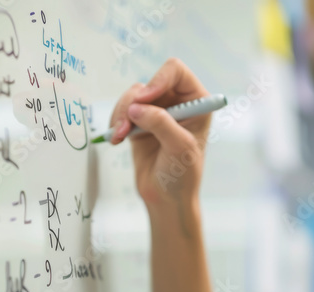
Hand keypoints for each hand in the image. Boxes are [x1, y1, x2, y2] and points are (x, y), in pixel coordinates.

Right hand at [108, 57, 211, 208]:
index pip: (176, 72)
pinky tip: (116, 139)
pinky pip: (122, 109)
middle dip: (134, 102)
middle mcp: (178, 103)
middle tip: (126, 126)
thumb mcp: (179, 148)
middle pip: (149, 83)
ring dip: (122, 113)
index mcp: (197, 103)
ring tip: (119, 136)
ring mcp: (158, 111)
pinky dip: (115, 121)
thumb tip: (136, 108)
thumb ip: (161, 124)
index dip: (158, 80)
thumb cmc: (183, 175)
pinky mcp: (140, 122)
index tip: (145, 99)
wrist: (167, 198)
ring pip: (133, 96)